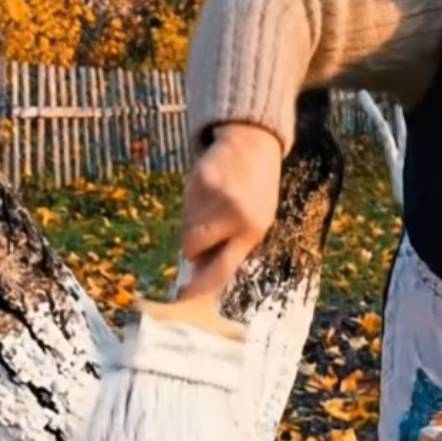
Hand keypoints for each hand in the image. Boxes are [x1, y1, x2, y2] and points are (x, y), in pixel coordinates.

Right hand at [179, 123, 281, 298]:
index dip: (200, 286)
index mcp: (253, 230)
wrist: (253, 144)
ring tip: (213, 205)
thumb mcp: (258, 220)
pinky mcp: (197, 180)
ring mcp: (214, 197)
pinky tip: (208, 192)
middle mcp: (235, 215)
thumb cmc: (257, 189)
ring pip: (184, 228)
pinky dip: (191, 205)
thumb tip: (200, 274)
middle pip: (192, 249)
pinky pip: (183, 207)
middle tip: (206, 233)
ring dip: (193, 224)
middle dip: (193, 248)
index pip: (222, 269)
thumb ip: (233, 246)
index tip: (184, 296)